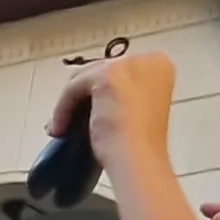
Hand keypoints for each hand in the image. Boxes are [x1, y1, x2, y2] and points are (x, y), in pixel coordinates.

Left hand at [50, 49, 175, 173]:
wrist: (139, 160)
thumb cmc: (139, 146)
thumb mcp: (134, 110)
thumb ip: (120, 94)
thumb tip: (93, 97)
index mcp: (159, 66)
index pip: (116, 70)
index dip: (95, 92)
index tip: (81, 112)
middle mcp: (148, 59)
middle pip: (98, 70)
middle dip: (79, 96)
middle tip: (67, 121)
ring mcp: (129, 65)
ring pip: (82, 79)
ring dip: (68, 104)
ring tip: (62, 129)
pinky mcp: (108, 75)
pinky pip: (72, 88)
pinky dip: (62, 109)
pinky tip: (59, 129)